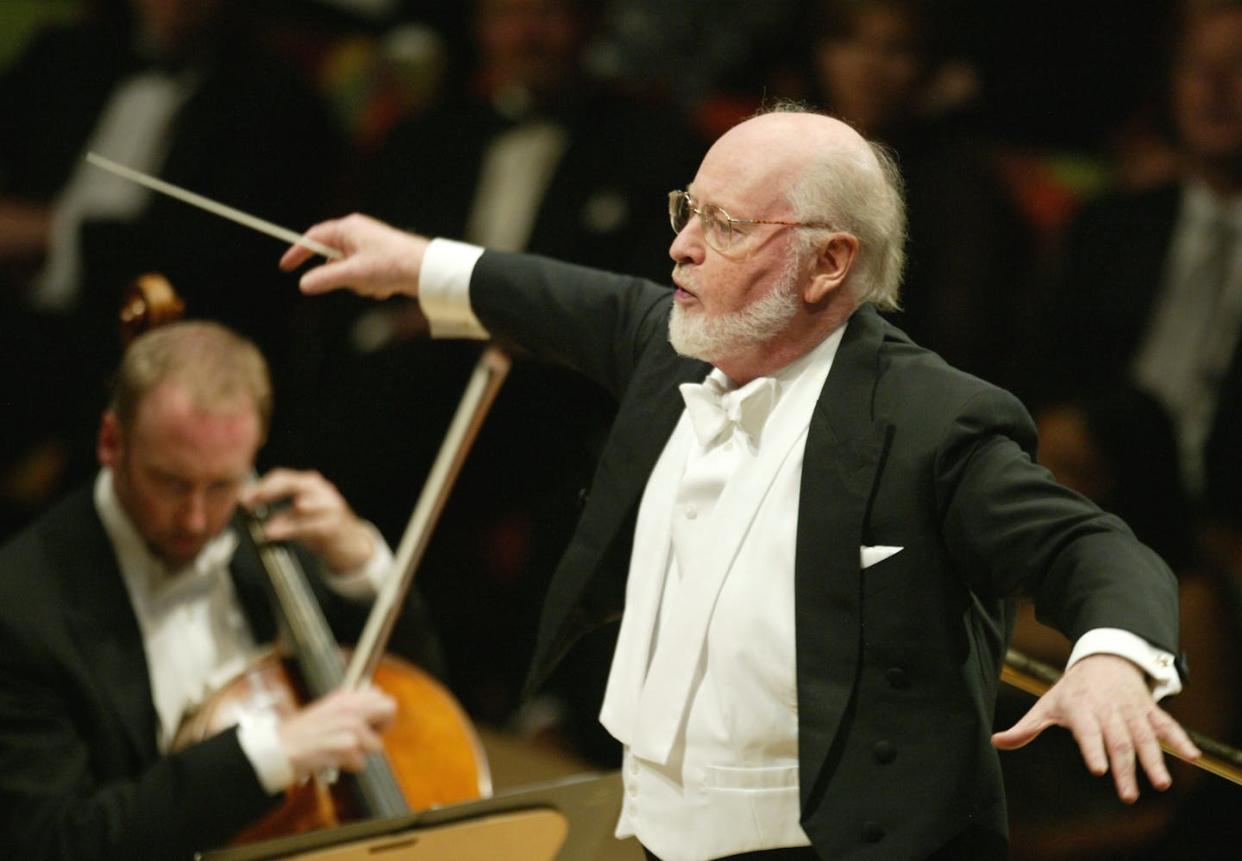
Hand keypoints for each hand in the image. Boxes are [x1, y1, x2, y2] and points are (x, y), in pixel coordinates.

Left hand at [241, 468, 375, 572]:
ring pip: (302, 504)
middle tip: (248, 503)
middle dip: (267, 492)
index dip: (260, 486)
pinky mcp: (334, 524)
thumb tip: (256, 515)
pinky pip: (309, 526)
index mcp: (310, 484)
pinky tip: (276, 534)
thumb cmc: (322, 526)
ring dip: (281, 516)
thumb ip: (282, 514)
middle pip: (291, 483)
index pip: (282, 476)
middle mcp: (321, 490)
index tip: (242, 498)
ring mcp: (330, 505)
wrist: (351, 543)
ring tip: (265, 527)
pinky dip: (290, 530)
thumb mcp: (300, 518)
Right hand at [277, 687, 396, 777]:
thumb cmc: (303, 735)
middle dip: (382, 729)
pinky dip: (349, 766)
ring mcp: (347, 725)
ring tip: (339, 752)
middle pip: (389, 709)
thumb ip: (351, 708)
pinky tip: (333, 760)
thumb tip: (377, 707)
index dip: (380, 714)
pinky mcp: (344, 746)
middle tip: (364, 740)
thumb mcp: (328, 711)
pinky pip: (361, 762)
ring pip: (377, 743)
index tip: (369, 726)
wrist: (278, 749)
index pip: (381, 696)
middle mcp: (349, 707)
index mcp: (345, 697)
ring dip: (361, 753)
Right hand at [279, 213, 428, 299]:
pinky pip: (363, 277)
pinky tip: (386, 286)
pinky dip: (370, 285)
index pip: (314, 237)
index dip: (298, 251)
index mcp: (348, 228)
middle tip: (354, 282)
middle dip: (341, 277)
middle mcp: (357, 233)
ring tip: (376, 283)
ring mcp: (369, 247)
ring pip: (348, 272)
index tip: (286, 267)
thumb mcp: (353, 274)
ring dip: (358, 284)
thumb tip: (304, 284)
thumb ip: (326, 279)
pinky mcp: (379, 260)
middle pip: (332, 259)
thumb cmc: (392, 265)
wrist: (426, 271)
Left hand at [992, 654, 1199, 801]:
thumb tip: (995, 741)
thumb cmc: (1071, 690)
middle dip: (1124, 768)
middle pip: (1117, 740)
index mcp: (1081, 708)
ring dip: (1154, 760)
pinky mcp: (1149, 709)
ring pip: (1144, 736)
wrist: (1103, 657)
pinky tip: (1193, 756)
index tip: (1099, 770)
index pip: (1087, 730)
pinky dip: (1180, 739)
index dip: (1092, 749)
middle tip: (1127, 796)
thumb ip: (1025, 728)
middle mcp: (1108, 709)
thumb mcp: (1047, 704)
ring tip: (1160, 784)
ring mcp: (1131, 709)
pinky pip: (1167, 724)